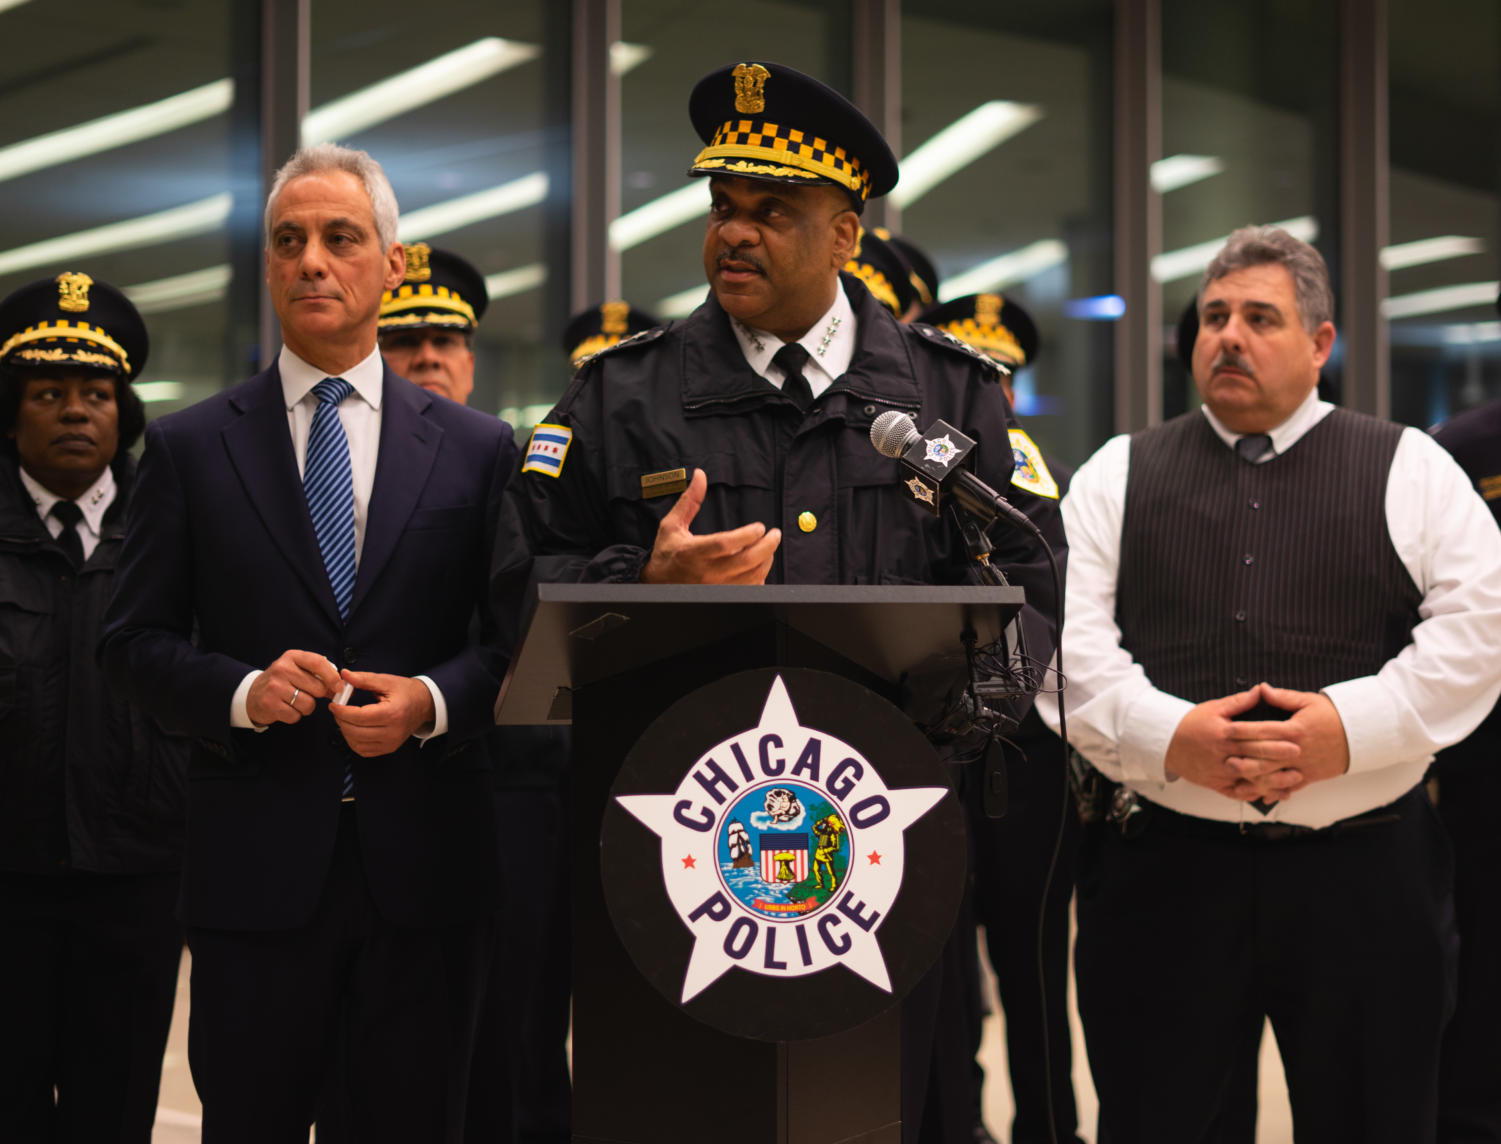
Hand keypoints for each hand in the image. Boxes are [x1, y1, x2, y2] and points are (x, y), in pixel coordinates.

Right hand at [246, 650, 340, 726]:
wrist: (253, 694)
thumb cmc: (283, 681)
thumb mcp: (298, 669)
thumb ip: (319, 674)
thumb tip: (342, 687)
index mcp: (292, 657)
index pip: (318, 663)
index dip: (333, 677)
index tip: (339, 687)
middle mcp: (282, 669)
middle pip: (317, 687)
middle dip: (318, 695)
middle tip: (308, 694)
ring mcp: (275, 686)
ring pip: (308, 704)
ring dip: (306, 707)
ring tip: (295, 701)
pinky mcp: (270, 704)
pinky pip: (296, 716)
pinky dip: (295, 715)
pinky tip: (286, 708)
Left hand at [329, 669, 436, 756]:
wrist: (424, 705)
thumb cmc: (406, 692)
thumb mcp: (386, 681)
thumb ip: (364, 679)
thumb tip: (344, 675)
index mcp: (393, 713)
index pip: (359, 717)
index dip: (342, 711)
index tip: (334, 704)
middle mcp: (393, 731)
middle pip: (356, 732)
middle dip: (341, 721)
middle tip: (338, 710)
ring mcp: (391, 742)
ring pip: (357, 744)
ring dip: (345, 732)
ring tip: (345, 719)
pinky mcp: (388, 748)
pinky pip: (363, 750)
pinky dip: (353, 741)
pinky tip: (353, 729)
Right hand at [640, 468, 780, 584]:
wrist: (658, 584)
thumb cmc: (667, 554)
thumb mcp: (672, 525)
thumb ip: (689, 501)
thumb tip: (700, 476)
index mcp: (693, 553)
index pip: (724, 544)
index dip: (745, 536)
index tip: (759, 527)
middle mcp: (707, 572)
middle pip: (745, 562)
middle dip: (766, 547)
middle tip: (774, 535)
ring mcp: (717, 588)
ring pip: (751, 576)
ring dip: (766, 560)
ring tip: (768, 547)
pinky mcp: (724, 597)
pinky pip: (750, 589)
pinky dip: (760, 576)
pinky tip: (759, 564)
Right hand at [1164, 685, 1302, 799]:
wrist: (1165, 743)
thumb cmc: (1192, 723)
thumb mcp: (1213, 708)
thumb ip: (1238, 702)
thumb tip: (1260, 690)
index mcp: (1221, 732)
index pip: (1252, 732)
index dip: (1274, 734)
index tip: (1294, 734)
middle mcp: (1220, 753)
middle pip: (1253, 755)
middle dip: (1277, 755)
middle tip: (1299, 754)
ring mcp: (1217, 771)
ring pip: (1247, 777)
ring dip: (1271, 779)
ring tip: (1293, 778)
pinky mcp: (1214, 784)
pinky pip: (1237, 792)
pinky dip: (1255, 794)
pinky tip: (1272, 793)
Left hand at [1222, 683, 1349, 798]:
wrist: (1360, 736)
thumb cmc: (1332, 716)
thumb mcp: (1309, 701)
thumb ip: (1283, 697)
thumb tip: (1261, 688)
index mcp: (1295, 730)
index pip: (1263, 731)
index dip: (1242, 730)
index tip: (1224, 729)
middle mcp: (1297, 750)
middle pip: (1264, 756)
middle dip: (1242, 756)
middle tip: (1221, 755)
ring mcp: (1303, 766)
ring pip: (1273, 776)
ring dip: (1252, 777)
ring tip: (1234, 775)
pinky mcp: (1309, 777)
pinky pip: (1288, 787)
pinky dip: (1273, 791)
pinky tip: (1257, 792)